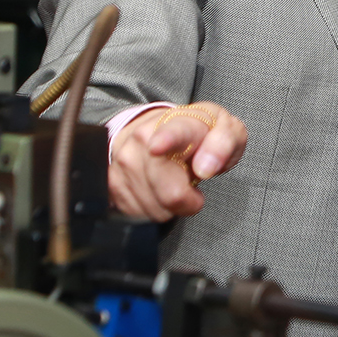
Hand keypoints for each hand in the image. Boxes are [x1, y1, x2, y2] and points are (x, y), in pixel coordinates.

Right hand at [108, 102, 247, 221]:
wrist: (162, 130)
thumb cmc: (197, 134)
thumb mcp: (226, 130)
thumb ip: (225, 143)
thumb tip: (206, 167)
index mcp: (178, 122)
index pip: (172, 132)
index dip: (165, 140)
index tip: (158, 147)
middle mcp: (145, 137)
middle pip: (169, 192)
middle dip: (188, 197)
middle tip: (191, 179)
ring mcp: (124, 160)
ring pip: (155, 208)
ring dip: (168, 203)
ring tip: (172, 180)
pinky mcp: (111, 182)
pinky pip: (137, 214)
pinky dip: (152, 207)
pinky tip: (156, 188)